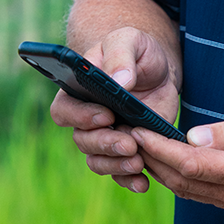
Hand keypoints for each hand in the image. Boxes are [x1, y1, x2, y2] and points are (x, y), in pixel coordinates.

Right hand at [50, 27, 179, 193]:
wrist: (158, 69)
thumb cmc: (137, 50)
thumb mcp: (130, 41)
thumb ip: (121, 56)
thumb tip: (119, 80)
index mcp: (77, 91)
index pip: (64, 110)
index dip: (81, 116)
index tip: (106, 115)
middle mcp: (86, 118)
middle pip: (83, 140)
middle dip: (105, 144)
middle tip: (129, 144)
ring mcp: (105, 136)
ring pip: (98, 160)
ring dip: (116, 165)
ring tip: (138, 162)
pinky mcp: (126, 149)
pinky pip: (118, 172)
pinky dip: (129, 180)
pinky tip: (143, 182)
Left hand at [130, 105, 223, 213]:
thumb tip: (194, 136)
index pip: (192, 163)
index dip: (160, 148)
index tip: (138, 129)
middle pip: (181, 181)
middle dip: (151, 158)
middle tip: (127, 133)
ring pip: (185, 190)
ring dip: (159, 169)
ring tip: (138, 144)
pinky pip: (197, 191)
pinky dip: (176, 175)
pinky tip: (164, 157)